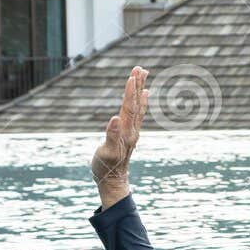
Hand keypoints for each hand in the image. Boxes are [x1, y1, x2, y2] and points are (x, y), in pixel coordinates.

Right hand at [91, 66, 147, 208]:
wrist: (113, 181)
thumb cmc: (106, 168)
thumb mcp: (107, 153)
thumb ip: (111, 136)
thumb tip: (115, 118)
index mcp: (126, 131)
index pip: (129, 107)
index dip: (131, 91)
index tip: (132, 75)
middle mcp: (132, 129)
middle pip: (136, 103)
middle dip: (137, 85)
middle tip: (140, 68)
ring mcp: (132, 131)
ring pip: (137, 106)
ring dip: (139, 90)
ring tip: (142, 76)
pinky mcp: (129, 134)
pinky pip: (136, 113)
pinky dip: (139, 102)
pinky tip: (141, 96)